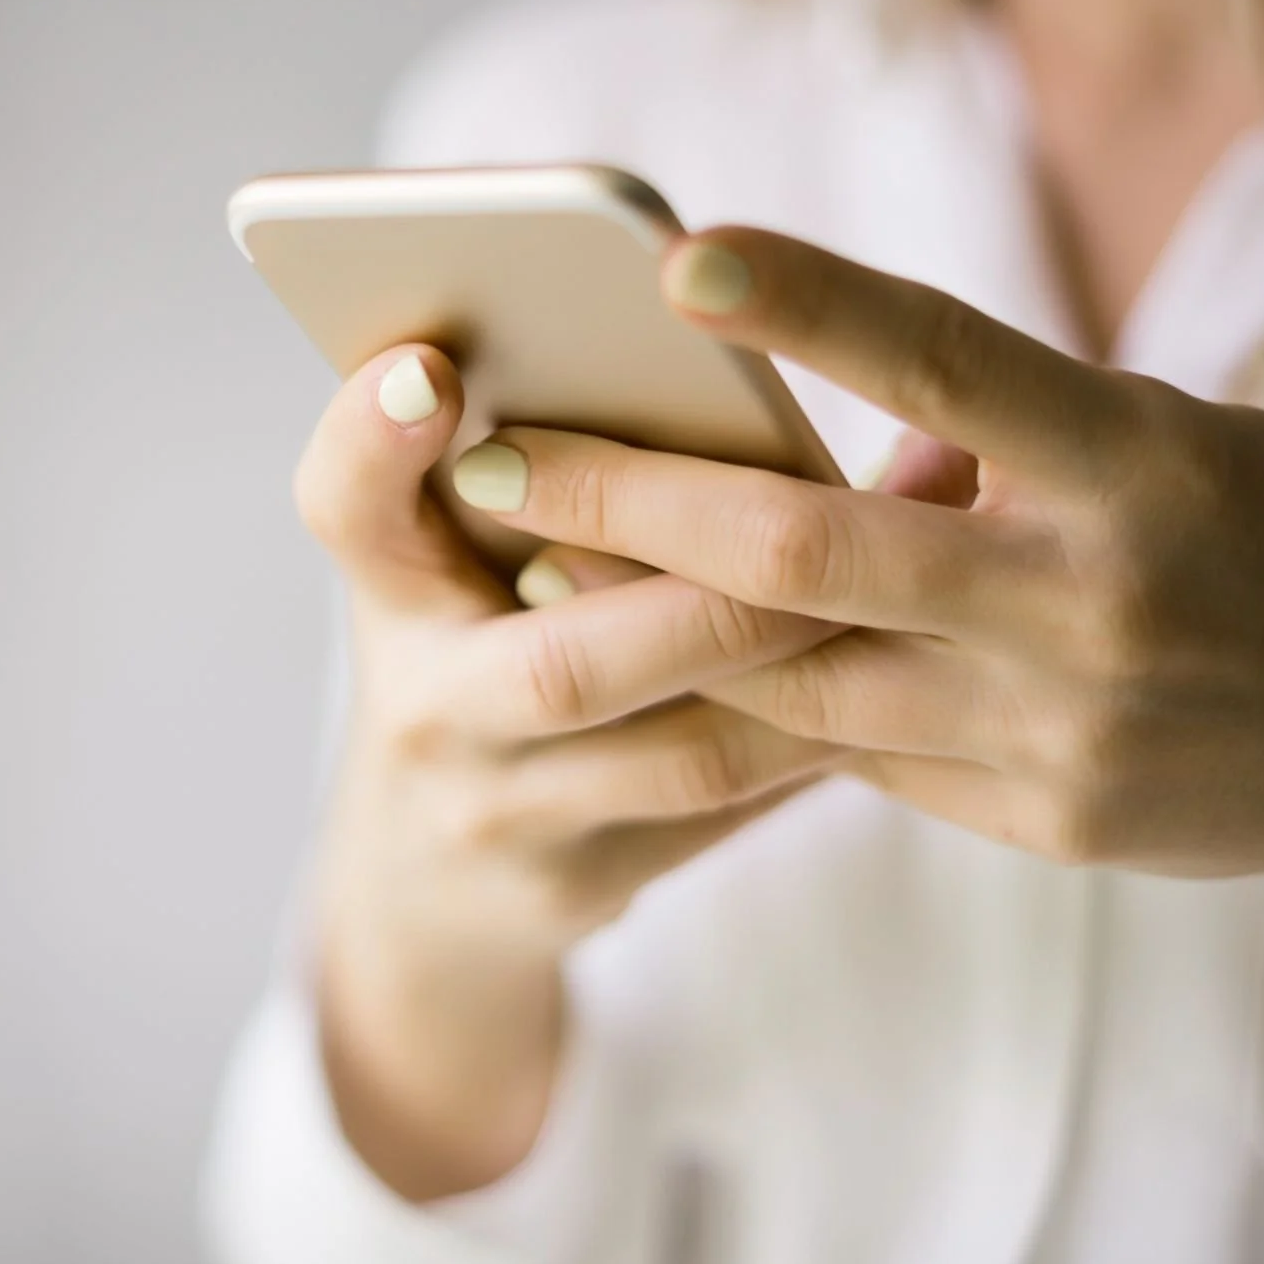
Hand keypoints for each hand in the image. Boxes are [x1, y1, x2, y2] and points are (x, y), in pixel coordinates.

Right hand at [297, 343, 845, 1197]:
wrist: (425, 888)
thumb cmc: (477, 668)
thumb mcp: (472, 572)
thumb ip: (566, 483)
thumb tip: (761, 392)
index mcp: (389, 594)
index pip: (346, 508)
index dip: (370, 440)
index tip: (431, 371)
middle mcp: (423, 711)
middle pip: (569, 663)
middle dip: (722, 598)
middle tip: (843, 520)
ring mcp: (495, 819)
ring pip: (685, 752)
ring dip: (811, 673)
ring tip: (917, 592)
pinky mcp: (570, 891)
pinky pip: (723, 810)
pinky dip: (815, 743)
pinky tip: (900, 689)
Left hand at [451, 228, 1263, 933]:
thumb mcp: (1189, 453)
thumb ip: (1023, 447)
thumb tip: (854, 446)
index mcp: (1148, 466)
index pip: (954, 362)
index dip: (812, 305)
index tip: (675, 258)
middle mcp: (1092, 602)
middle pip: (812, 553)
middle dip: (629, 499)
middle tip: (489, 454)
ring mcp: (1059, 733)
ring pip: (801, 678)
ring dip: (653, 620)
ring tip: (532, 561)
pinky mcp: (1039, 821)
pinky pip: (862, 754)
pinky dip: (768, 698)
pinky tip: (680, 658)